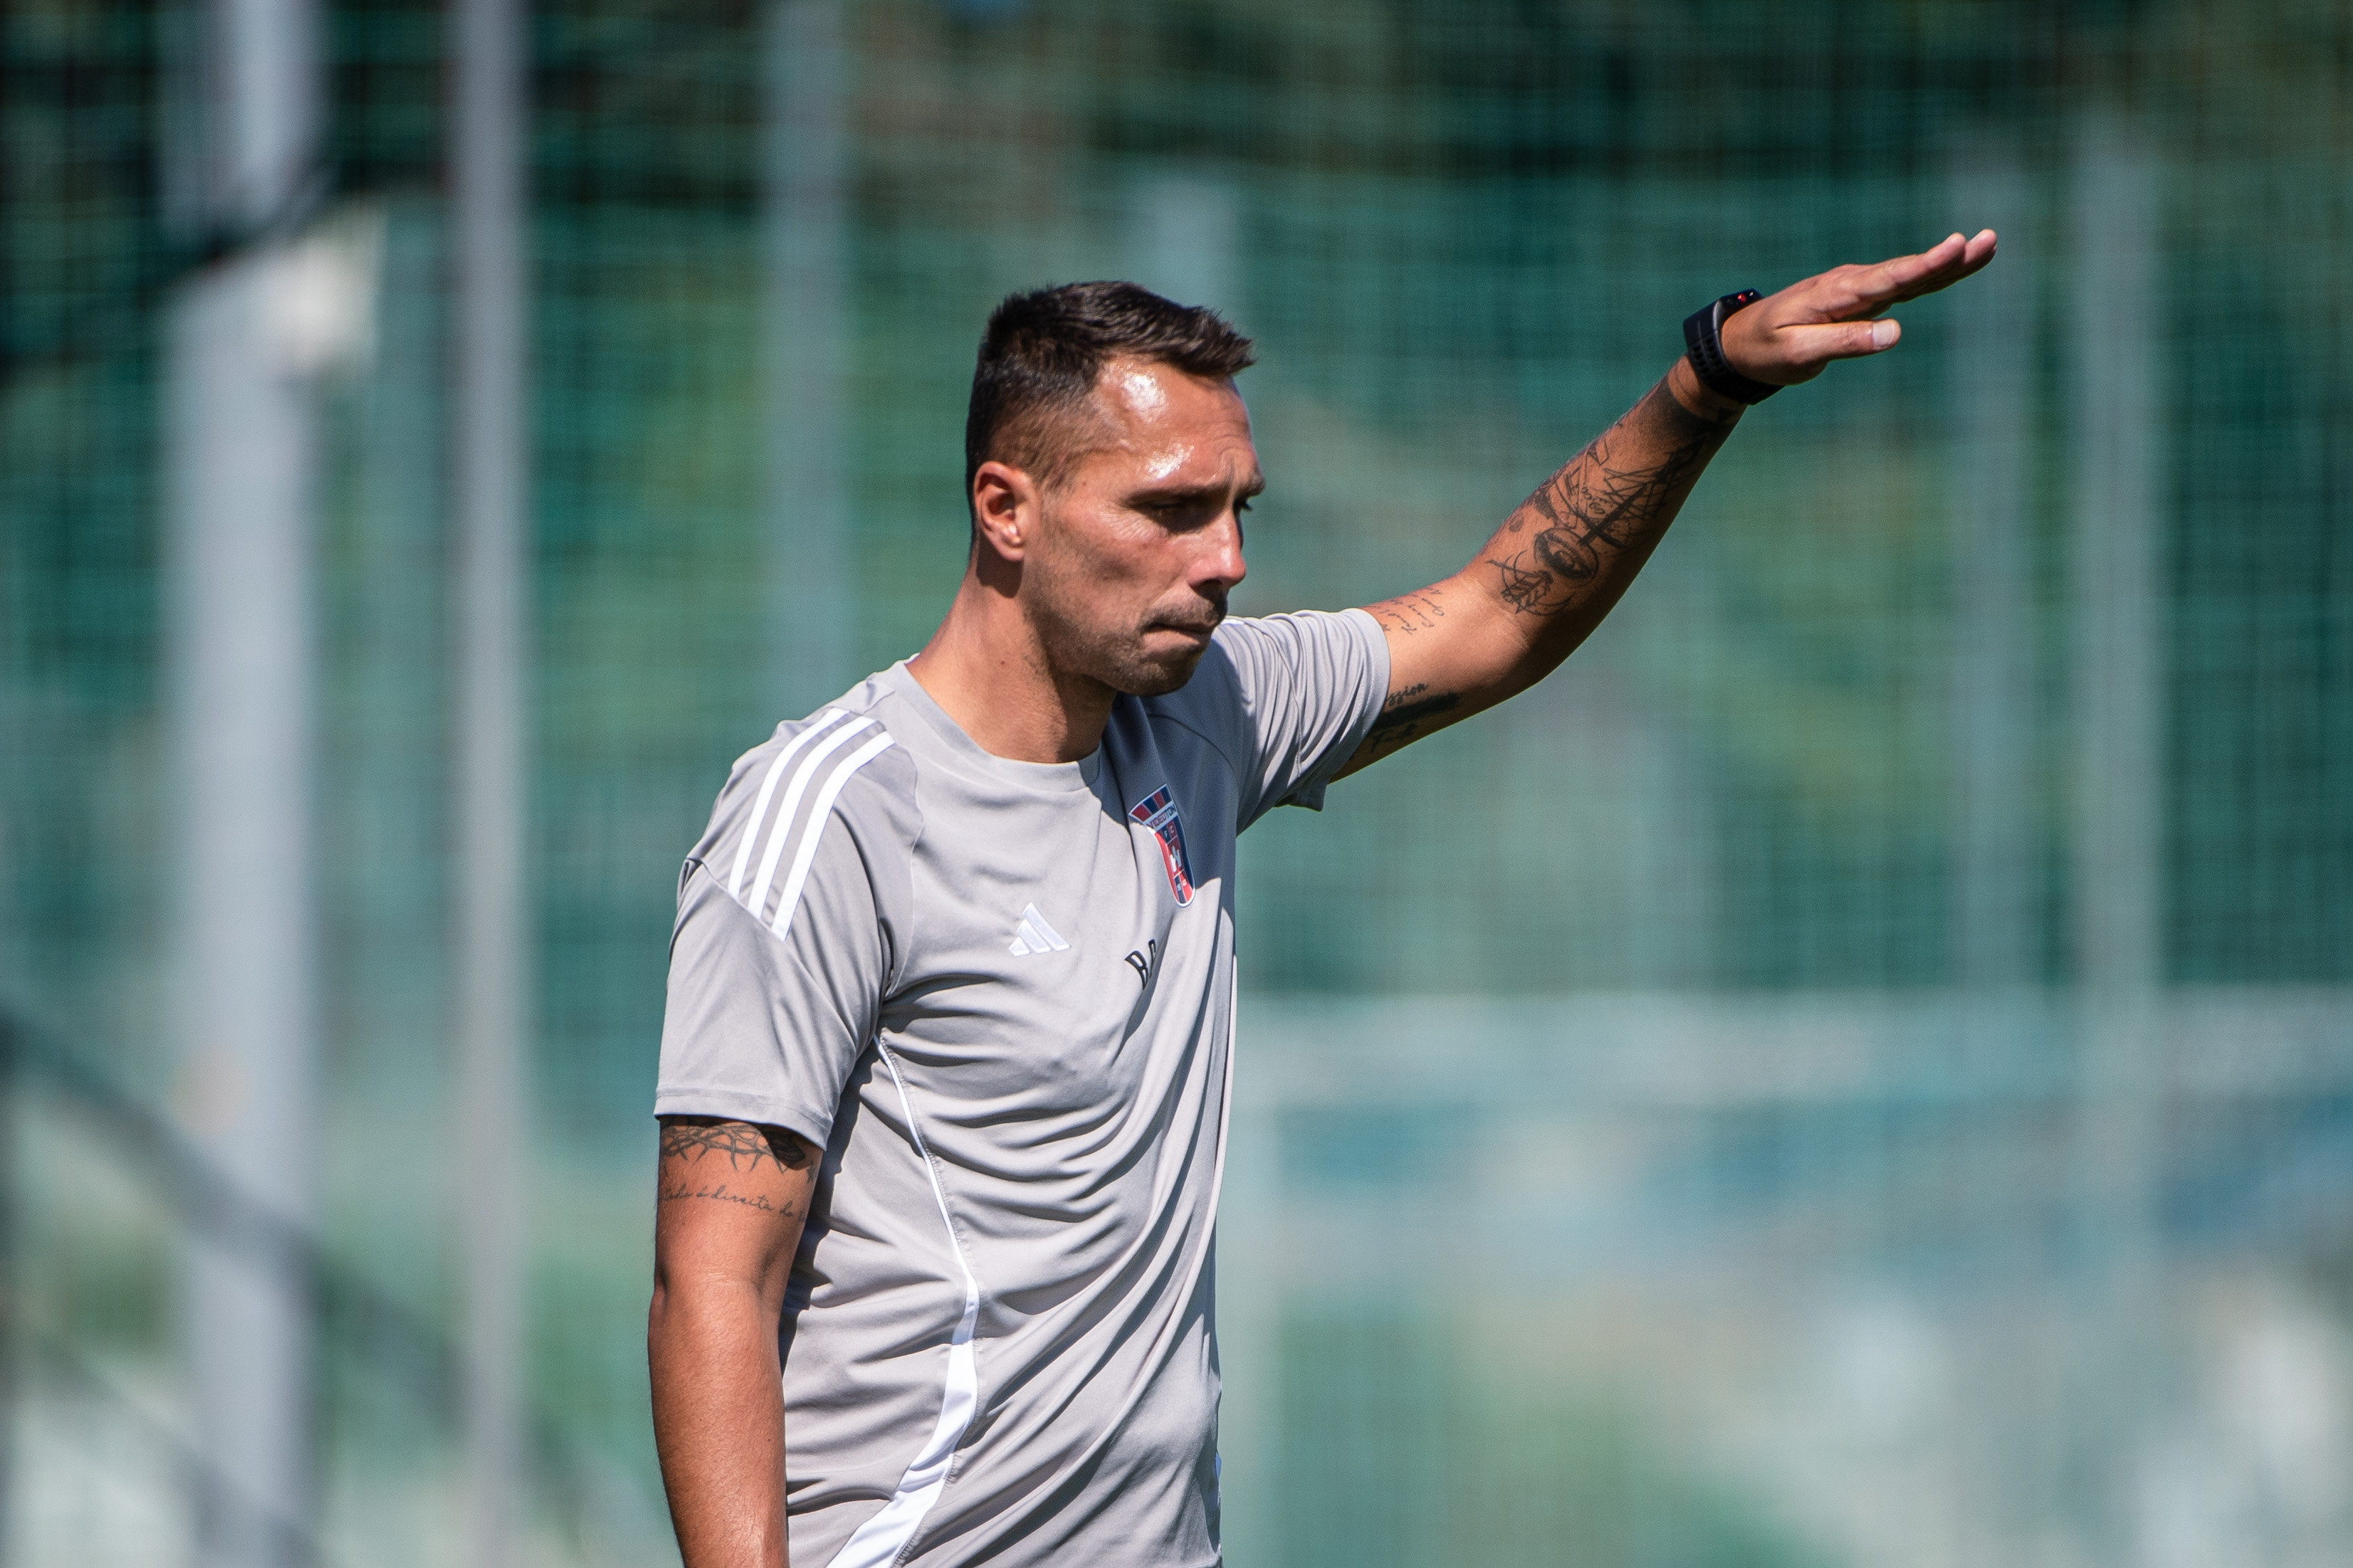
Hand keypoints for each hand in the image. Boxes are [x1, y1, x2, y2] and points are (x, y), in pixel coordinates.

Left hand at [1720, 229, 1996, 386]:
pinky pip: (1901, 284)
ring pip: (1910, 275)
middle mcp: (1851, 284)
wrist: (1740, 341)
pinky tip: (1957, 263)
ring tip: (1987, 246)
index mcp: (1837, 295)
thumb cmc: (1766, 351)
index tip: (1956, 247)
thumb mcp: (1798, 355)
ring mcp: (1858, 287)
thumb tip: (1894, 335)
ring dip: (1948, 262)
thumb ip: (1844, 343)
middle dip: (1949, 257)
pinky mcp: (1861, 296)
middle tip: (1989, 241)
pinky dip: (1930, 273)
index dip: (1925, 265)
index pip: (1889, 279)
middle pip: (1908, 271)